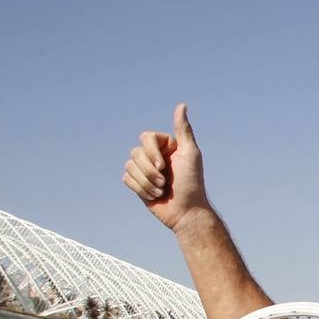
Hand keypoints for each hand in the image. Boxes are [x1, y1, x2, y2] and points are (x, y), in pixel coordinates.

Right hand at [122, 103, 210, 230]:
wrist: (186, 213)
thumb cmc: (192, 184)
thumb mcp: (191, 154)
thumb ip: (183, 130)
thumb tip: (182, 105)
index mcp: (166, 146)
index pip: (146, 137)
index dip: (151, 152)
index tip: (165, 166)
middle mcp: (155, 155)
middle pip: (135, 152)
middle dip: (149, 171)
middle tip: (165, 183)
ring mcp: (145, 170)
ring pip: (129, 166)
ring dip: (146, 182)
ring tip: (161, 191)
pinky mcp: (138, 183)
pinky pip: (126, 178)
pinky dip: (140, 189)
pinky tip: (154, 197)